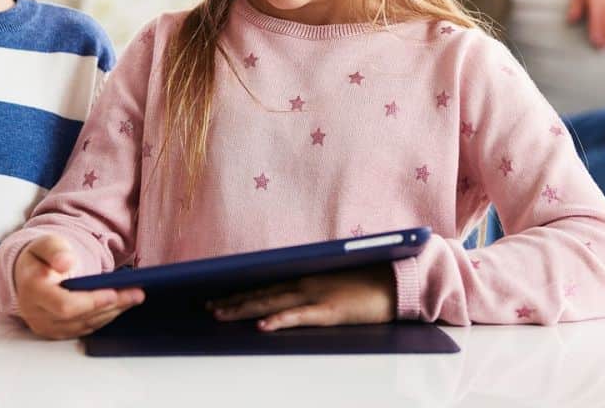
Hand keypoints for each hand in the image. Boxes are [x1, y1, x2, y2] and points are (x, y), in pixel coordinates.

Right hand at [13, 234, 144, 339]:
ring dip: (112, 313)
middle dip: (110, 306)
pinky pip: (84, 329)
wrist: (29, 273)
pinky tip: (120, 306)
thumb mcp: (47, 244)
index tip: (113, 293)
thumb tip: (66, 262)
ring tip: (135, 297)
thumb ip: (56, 251)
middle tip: (137, 294)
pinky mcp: (56, 332)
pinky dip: (104, 317)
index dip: (91, 302)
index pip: (65, 305)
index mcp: (33, 291)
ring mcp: (46, 326)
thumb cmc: (41, 256)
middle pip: (79, 318)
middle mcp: (37, 314)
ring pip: (84, 325)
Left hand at [207, 264, 396, 331]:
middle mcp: (305, 283)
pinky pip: (299, 316)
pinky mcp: (329, 311)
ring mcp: (316, 296)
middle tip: (209, 309)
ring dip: (245, 310)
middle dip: (233, 302)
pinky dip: (279, 320)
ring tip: (222, 315)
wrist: (395, 283)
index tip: (217, 298)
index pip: (265, 286)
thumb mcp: (334, 285)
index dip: (240, 294)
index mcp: (306, 278)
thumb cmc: (367, 285)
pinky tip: (263, 326)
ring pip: (272, 303)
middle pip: (262, 294)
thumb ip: (312, 291)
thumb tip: (292, 301)